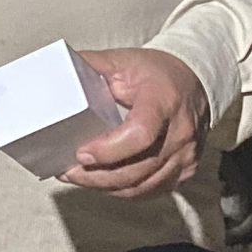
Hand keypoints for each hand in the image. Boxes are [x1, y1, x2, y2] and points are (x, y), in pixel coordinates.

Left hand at [63, 48, 209, 198]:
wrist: (195, 81)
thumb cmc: (157, 72)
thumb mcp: (123, 61)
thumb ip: (90, 66)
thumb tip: (56, 71)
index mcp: (163, 101)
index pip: (140, 134)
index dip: (108, 150)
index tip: (81, 153)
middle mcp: (180, 132)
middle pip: (137, 169)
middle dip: (97, 176)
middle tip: (69, 172)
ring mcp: (186, 155)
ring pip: (143, 185)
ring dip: (107, 187)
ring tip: (80, 178)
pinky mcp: (186, 170)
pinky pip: (152, 189)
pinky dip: (125, 190)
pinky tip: (104, 182)